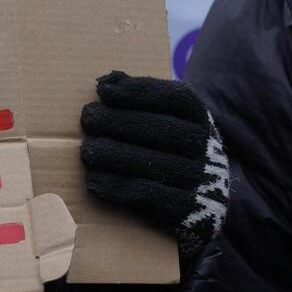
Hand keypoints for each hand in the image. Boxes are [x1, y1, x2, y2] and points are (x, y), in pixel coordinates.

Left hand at [80, 71, 228, 260]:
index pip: (174, 98)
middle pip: (159, 129)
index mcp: (200, 118)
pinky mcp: (186, 211)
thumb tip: (108, 80)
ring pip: (151, 163)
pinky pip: (147, 195)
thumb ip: (142, 97)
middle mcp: (205, 147)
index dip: (137, 91)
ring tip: (87, 151)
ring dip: (112, 155)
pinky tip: (93, 180)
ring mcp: (199, 180)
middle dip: (117, 121)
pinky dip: (116, 186)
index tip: (103, 90)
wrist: (202, 204)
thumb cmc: (169, 149)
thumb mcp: (167, 118)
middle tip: (88, 119)